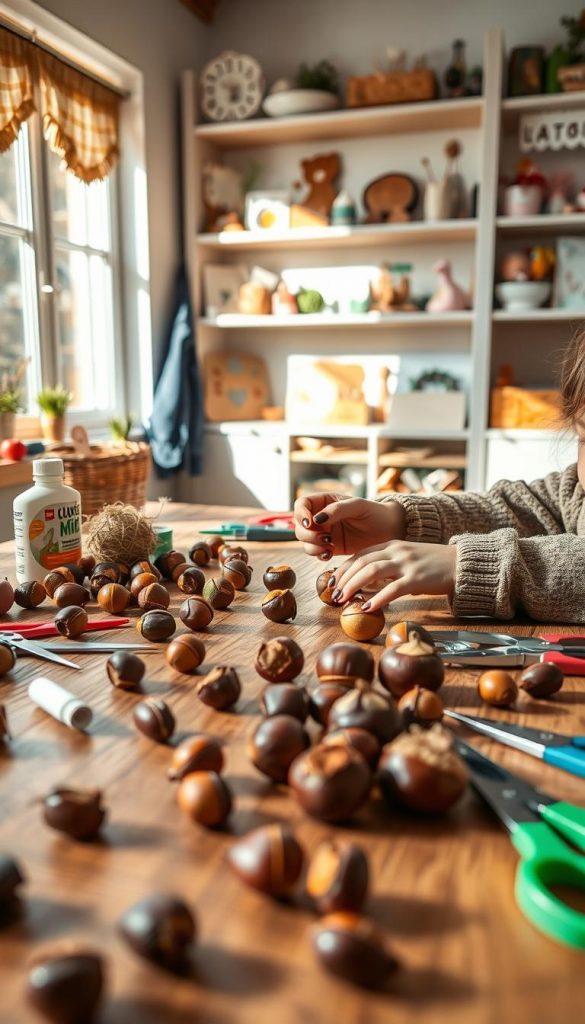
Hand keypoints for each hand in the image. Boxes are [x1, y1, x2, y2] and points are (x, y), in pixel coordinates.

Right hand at [293, 493, 405, 560]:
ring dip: (312, 546)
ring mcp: (324, 533)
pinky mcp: (329, 548)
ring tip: (329, 547)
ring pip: (305, 541)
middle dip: (307, 534)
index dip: (301, 513)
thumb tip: (316, 518)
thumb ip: (337, 510)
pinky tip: (330, 554)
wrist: (388, 530)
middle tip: (325, 538)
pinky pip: (315, 553)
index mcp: (325, 502)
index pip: (302, 504)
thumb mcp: (357, 506)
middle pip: (299, 525)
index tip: (310, 523)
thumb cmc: (374, 513)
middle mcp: (321, 517)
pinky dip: (318, 555)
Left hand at [330, 540, 456, 610]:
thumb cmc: (434, 564)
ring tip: (343, 600)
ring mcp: (406, 564)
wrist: (461, 564)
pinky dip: (377, 599)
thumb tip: (367, 584)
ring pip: (371, 572)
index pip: (360, 554)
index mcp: (392, 545)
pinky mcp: (417, 579)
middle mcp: (396, 551)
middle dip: (343, 579)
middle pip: (361, 562)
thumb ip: (389, 566)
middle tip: (333, 595)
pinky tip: (367, 608)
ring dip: (353, 586)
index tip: (333, 581)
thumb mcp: (408, 558)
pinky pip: (392, 589)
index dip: (344, 568)